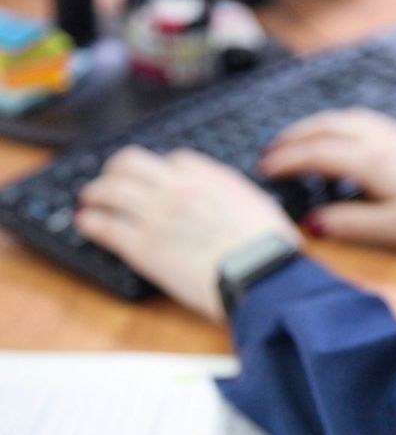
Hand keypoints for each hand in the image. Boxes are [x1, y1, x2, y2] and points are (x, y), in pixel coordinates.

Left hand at [76, 147, 301, 320]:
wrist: (260, 274)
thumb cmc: (269, 249)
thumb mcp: (260, 206)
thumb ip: (236, 197)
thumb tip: (233, 202)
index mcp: (210, 178)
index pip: (176, 159)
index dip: (163, 168)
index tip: (160, 177)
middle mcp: (178, 189)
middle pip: (132, 163)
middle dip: (118, 168)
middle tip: (112, 177)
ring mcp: (156, 215)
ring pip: (110, 190)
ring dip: (96, 192)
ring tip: (90, 198)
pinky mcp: (142, 246)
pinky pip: (106, 226)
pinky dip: (92, 222)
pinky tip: (87, 223)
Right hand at [261, 107, 395, 250]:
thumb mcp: (394, 230)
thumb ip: (349, 225)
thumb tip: (313, 223)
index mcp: (372, 161)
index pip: (315, 153)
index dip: (285, 161)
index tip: (264, 171)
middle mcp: (381, 140)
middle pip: (324, 126)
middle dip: (292, 138)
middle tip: (270, 153)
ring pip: (343, 118)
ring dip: (314, 126)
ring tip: (298, 143)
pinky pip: (362, 120)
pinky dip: (338, 125)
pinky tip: (342, 140)